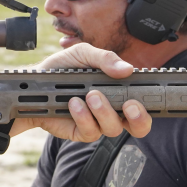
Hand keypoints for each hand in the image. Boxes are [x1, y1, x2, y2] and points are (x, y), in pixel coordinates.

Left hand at [16, 43, 151, 140]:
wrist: (34, 83)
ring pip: (114, 128)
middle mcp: (112, 110)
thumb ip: (105, 59)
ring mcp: (97, 123)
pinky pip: (91, 131)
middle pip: (139, 126)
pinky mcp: (80, 132)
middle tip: (130, 105)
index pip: (144, 102)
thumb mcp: (83, 54)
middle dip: (139, 118)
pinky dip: (83, 116)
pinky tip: (74, 103)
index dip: (152, 104)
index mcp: (118, 91)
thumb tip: (127, 69)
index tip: (152, 94)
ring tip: (91, 95)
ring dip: (104, 112)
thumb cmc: (62, 68)